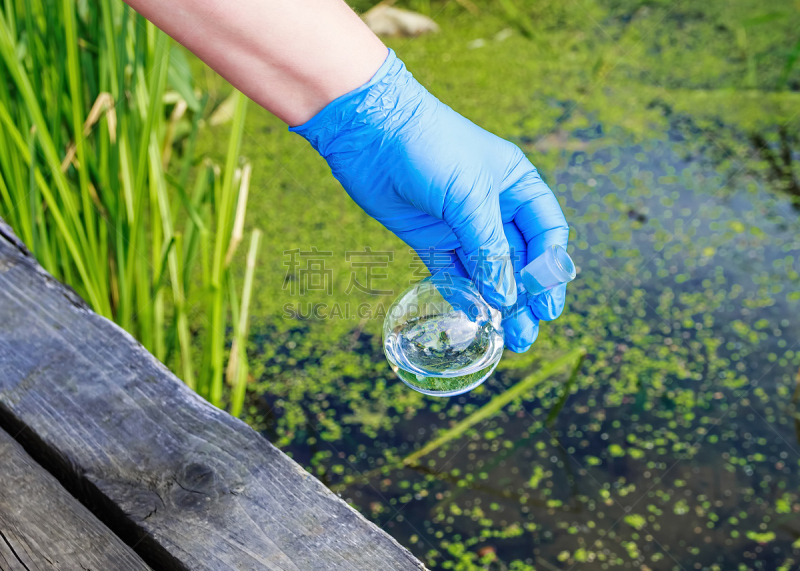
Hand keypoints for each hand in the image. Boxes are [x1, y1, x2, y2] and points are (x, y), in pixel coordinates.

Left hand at [291, 49, 569, 351]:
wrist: (370, 130)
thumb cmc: (431, 148)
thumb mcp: (470, 196)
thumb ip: (490, 248)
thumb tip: (507, 297)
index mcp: (516, 185)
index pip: (546, 233)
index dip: (549, 269)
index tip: (548, 304)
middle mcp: (493, 206)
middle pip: (518, 259)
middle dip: (525, 297)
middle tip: (527, 334)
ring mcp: (460, 223)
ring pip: (486, 271)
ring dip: (495, 302)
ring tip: (506, 337)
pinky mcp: (430, 236)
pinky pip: (452, 271)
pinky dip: (462, 293)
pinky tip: (472, 314)